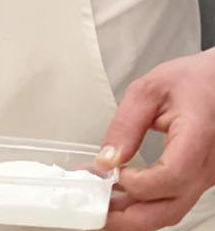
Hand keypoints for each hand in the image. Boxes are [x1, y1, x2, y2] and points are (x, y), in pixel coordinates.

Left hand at [97, 50, 214, 230]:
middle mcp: (208, 166)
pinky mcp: (199, 180)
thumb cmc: (189, 81)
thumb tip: (106, 160)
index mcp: (198, 138)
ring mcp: (207, 177)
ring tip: (102, 208)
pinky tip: (121, 198)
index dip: (138, 183)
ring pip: (172, 210)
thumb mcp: (149, 91)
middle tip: (96, 215)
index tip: (112, 174)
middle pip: (170, 208)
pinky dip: (147, 205)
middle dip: (129, 218)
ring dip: (135, 215)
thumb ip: (126, 125)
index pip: (171, 176)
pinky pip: (174, 201)